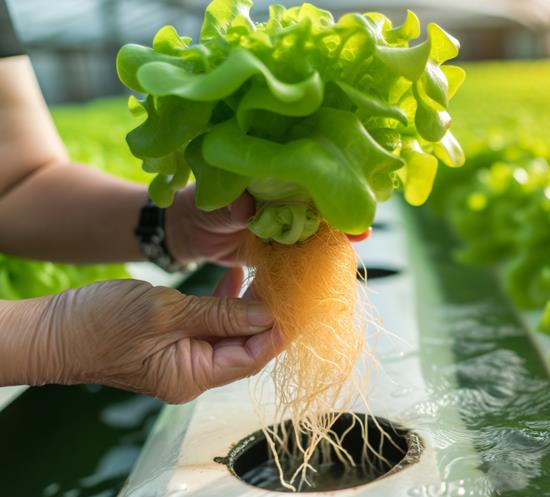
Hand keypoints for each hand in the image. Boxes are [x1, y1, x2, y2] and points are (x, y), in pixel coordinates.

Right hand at [28, 268, 280, 402]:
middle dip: (269, 313)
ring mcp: (182, 359)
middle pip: (247, 345)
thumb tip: (269, 315)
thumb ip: (219, 313)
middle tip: (288, 277)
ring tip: (266, 271)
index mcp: (193, 376)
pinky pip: (209, 324)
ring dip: (248, 304)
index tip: (301, 298)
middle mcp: (193, 374)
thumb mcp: (165, 312)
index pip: (254, 355)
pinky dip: (224, 302)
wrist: (48, 331)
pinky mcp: (172, 342)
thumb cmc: (99, 323)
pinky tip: (235, 276)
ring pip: (230, 332)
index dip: (280, 328)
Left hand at [165, 187, 372, 266]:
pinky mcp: (277, 249)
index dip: (326, 191)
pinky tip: (333, 263)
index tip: (345, 198)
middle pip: (319, 208)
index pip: (305, 184)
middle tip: (362, 226)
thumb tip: (247, 207)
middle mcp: (282, 201)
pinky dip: (316, 258)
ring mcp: (283, 225)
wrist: (187, 232)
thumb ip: (231, 206)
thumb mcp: (214, 205)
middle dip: (341, 216)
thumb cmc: (199, 208)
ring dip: (335, 238)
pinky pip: (300, 253)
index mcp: (269, 181)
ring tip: (358, 240)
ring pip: (315, 231)